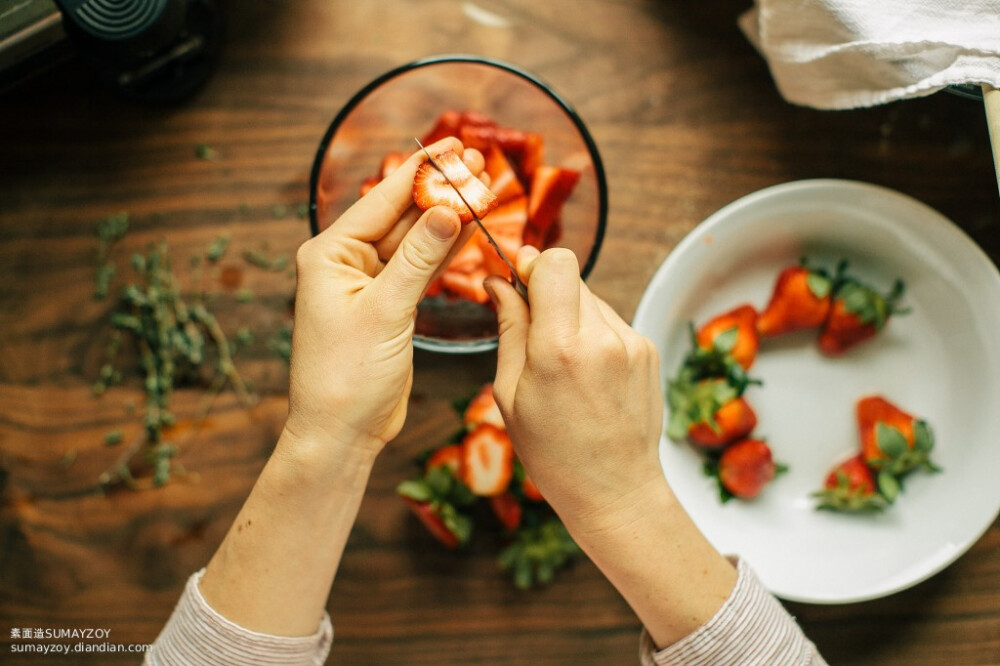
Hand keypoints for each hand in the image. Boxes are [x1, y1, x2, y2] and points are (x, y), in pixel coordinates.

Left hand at [286, 137, 479, 454]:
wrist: (342, 432)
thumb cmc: (346, 377)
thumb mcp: (385, 311)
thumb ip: (418, 258)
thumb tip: (448, 209)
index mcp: (330, 254)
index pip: (382, 200)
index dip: (421, 172)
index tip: (453, 146)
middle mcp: (348, 263)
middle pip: (401, 215)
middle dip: (439, 190)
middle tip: (476, 162)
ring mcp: (369, 284)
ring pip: (415, 241)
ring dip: (446, 218)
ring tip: (482, 188)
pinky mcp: (389, 306)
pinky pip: (420, 268)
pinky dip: (445, 252)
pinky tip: (470, 229)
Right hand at [486, 246, 664, 529]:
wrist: (615, 490)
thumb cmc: (554, 452)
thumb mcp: (511, 393)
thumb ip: (509, 328)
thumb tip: (499, 283)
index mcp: (559, 349)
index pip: (555, 263)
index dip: (533, 265)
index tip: (518, 280)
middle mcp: (602, 338)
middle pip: (571, 277)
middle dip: (547, 292)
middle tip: (533, 330)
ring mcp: (631, 343)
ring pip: (591, 298)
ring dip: (570, 315)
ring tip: (563, 364)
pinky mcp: (647, 349)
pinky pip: (611, 321)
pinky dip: (593, 334)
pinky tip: (587, 374)